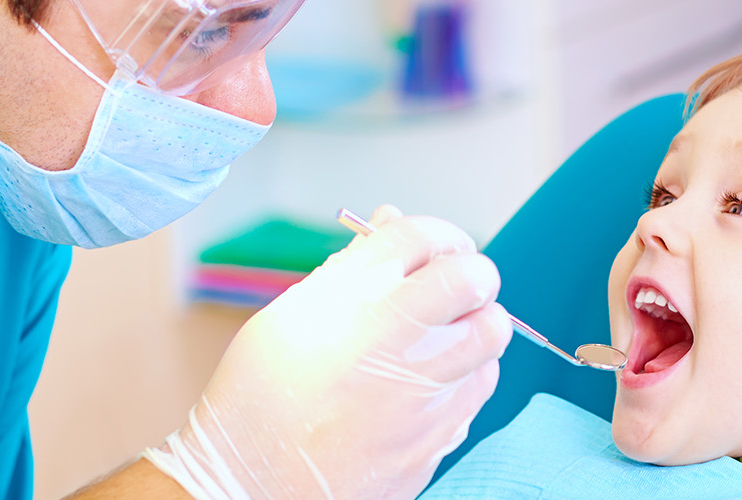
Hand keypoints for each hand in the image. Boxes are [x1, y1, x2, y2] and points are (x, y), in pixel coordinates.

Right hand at [144, 206, 511, 498]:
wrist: (250, 484)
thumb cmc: (260, 399)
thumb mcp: (289, 317)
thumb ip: (350, 267)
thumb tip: (390, 222)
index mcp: (346, 301)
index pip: (420, 236)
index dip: (438, 233)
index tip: (438, 247)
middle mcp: (390, 341)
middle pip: (472, 279)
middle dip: (471, 274)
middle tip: (456, 286)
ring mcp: (419, 394)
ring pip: (490, 334)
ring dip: (475, 325)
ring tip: (447, 335)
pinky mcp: (435, 437)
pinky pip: (480, 389)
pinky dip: (468, 375)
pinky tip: (436, 381)